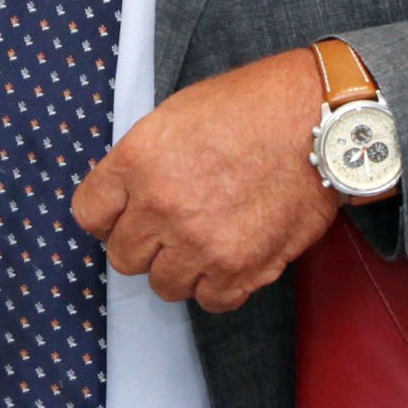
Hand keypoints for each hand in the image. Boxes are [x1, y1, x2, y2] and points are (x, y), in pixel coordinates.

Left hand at [72, 48, 356, 311]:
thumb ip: (141, 162)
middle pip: (123, 258)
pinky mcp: (242, 268)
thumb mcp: (175, 115)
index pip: (89, 214)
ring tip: (206, 241)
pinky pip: (211, 300)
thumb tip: (124, 199)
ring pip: (165, 285)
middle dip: (144, 244)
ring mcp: (201, 243)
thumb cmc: (252, 107)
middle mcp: (162, 208)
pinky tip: (231, 257)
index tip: (124, 215)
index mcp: (138, 162)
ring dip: (181, 268)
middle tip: (171, 227)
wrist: (319, 121)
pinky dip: (219, 285)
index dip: (108, 216)